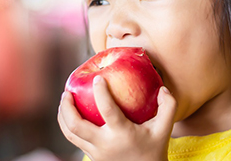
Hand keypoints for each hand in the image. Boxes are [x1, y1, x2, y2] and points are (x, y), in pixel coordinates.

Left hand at [57, 75, 176, 160]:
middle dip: (67, 107)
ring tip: (64, 100)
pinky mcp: (92, 157)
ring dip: (63, 116)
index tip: (98, 78)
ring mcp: (96, 153)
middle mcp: (105, 144)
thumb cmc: (154, 149)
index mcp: (122, 134)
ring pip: (70, 135)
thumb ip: (168, 106)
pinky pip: (75, 140)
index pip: (107, 110)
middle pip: (76, 126)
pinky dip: (67, 127)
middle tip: (67, 92)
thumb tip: (163, 88)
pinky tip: (69, 115)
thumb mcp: (164, 129)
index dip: (101, 93)